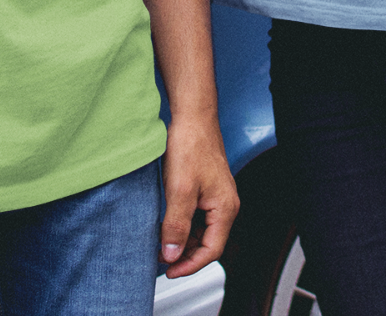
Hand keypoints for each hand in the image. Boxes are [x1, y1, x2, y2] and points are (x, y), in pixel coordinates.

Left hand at [160, 115, 239, 278]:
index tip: (170, 271)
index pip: (212, 251)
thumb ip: (176, 225)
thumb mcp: (179, 189)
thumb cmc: (191, 144)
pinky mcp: (207, 186)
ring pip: (202, 229)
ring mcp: (216, 195)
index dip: (190, 265)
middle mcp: (225, 204)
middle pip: (208, 242)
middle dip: (185, 254)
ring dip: (183, 239)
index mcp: (224, 208)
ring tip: (161, 243)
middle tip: (162, 260)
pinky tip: (167, 223)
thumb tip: (171, 254)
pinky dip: (183, 224)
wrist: (192, 115)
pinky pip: (198, 215)